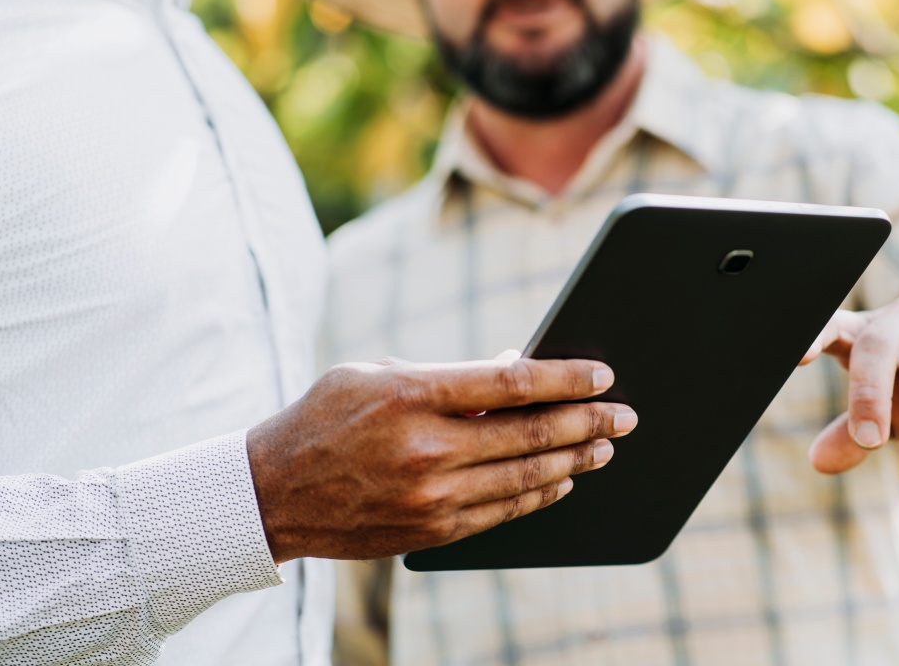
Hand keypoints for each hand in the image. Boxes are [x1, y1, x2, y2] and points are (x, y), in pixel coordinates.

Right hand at [246, 357, 635, 561]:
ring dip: (576, 460)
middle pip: (530, 433)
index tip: (602, 373)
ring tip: (607, 446)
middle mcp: (426, 449)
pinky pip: (504, 512)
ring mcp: (431, 496)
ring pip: (526, 476)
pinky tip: (564, 479)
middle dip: (589, 422)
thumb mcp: (376, 373)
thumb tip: (515, 367)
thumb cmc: (325, 417)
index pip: (510, 383)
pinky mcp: (432, 531)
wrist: (271, 493)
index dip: (565, 378)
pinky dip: (541, 493)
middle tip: (627, 415)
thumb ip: (448, 374)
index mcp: (411, 395)